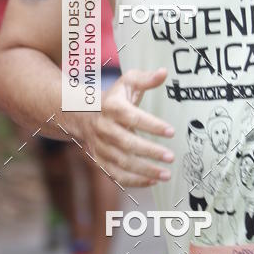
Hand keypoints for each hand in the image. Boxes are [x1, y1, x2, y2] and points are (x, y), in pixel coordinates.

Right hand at [79, 67, 174, 187]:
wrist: (82, 114)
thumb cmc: (114, 97)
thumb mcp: (127, 82)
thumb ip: (146, 79)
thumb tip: (164, 72)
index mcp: (111, 107)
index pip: (132, 117)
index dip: (152, 125)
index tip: (171, 131)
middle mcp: (104, 128)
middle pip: (127, 143)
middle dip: (150, 152)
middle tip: (171, 157)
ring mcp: (101, 146)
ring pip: (122, 162)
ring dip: (145, 170)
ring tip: (166, 174)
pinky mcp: (100, 161)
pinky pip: (116, 175)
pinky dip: (134, 181)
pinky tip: (153, 180)